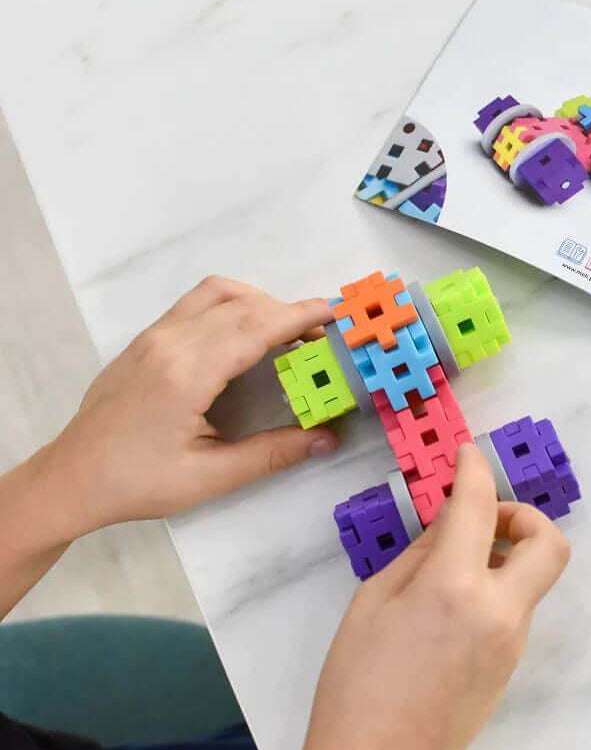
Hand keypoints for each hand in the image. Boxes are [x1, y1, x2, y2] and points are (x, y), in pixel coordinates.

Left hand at [31, 276, 338, 535]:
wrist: (71, 478)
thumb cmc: (137, 482)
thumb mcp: (209, 476)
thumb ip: (272, 453)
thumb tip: (327, 438)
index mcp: (186, 374)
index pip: (255, 327)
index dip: (299, 316)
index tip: (335, 314)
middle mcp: (169, 343)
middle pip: (242, 304)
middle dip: (288, 311)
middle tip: (322, 334)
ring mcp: (153, 337)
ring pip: (216, 293)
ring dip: (258, 302)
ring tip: (286, 332)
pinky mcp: (145, 340)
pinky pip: (196, 304)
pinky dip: (232, 306)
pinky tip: (246, 336)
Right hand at [305, 444, 570, 749]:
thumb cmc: (356, 687)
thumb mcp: (373, 602)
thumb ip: (419, 554)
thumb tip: (447, 523)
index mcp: (455, 588)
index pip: (479, 506)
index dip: (474, 469)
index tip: (467, 455)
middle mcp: (498, 612)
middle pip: (548, 543)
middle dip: (523, 517)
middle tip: (483, 519)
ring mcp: (511, 642)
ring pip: (531, 577)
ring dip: (505, 555)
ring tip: (450, 565)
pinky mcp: (510, 664)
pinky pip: (516, 608)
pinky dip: (496, 588)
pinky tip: (451, 601)